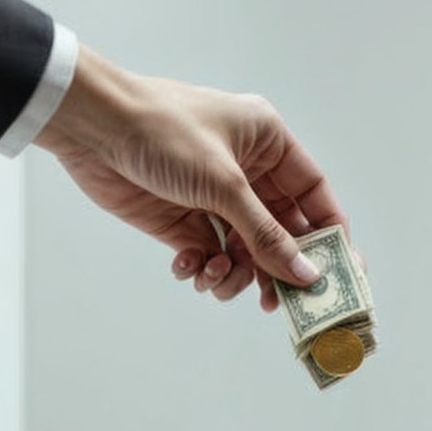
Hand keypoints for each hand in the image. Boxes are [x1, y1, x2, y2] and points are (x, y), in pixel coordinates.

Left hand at [35, 47, 348, 309]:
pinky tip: (189, 267)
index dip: (329, 233)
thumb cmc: (163, 132)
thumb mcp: (224, 185)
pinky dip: (202, 269)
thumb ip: (267, 235)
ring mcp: (213, 197)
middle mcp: (246, 171)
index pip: (314, 194)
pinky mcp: (181, 219)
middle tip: (284, 303)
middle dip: (279, 266)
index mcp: (268, 143)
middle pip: (281, 230)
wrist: (91, 127)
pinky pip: (208, 256)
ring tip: (217, 279)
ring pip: (245, 250)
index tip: (340, 273)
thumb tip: (306, 274)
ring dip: (235, 273)